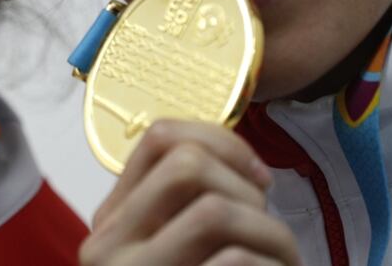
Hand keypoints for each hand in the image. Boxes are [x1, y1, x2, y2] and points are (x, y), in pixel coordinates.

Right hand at [80, 120, 300, 265]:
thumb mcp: (169, 254)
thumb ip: (182, 215)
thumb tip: (247, 168)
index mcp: (111, 223)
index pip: (159, 138)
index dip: (223, 142)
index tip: (259, 180)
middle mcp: (108, 246)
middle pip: (187, 166)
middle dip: (249, 189)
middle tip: (269, 233)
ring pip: (214, 210)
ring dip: (271, 234)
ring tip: (283, 264)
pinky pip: (233, 262)